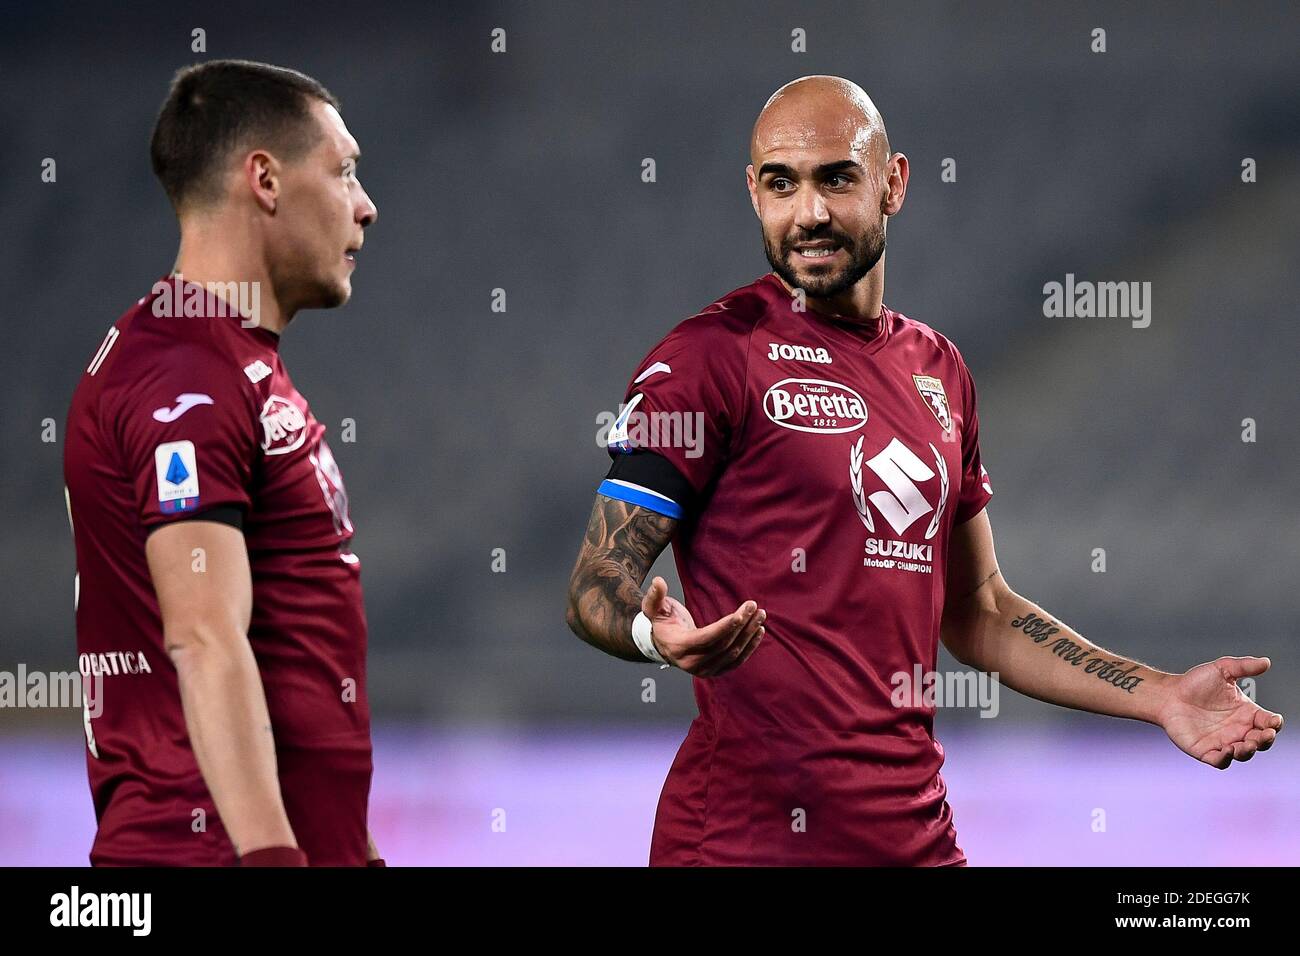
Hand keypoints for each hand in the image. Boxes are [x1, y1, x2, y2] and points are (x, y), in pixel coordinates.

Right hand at [641, 576, 764, 676]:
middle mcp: (692, 663)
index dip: (726, 626)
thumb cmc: (662, 622)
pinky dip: (750, 647)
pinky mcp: (715, 671)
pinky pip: (736, 661)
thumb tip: (658, 581)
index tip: (742, 612)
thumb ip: (655, 595)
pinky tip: (759, 632)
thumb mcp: (654, 608)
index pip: (707, 638)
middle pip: (723, 646)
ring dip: (749, 635)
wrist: (664, 645)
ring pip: (732, 653)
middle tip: (754, 607)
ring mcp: (705, 670)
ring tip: (760, 616)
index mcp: (678, 647)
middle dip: (742, 626)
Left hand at [1158, 656, 1283, 768]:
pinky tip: (1227, 750)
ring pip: (1244, 754)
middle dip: (1265, 740)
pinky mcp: (1206, 751)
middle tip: (1263, 734)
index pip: (1269, 722)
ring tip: (1247, 744)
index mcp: (1247, 713)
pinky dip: (1226, 759)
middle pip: (1261, 741)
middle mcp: (1239, 730)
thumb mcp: (1222, 670)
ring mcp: (1224, 742)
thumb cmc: (1195, 683)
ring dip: (1248, 751)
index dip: (1274, 723)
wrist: (1168, 695)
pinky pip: (1221, 761)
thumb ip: (1244, 666)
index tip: (1273, 720)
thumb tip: (1266, 662)